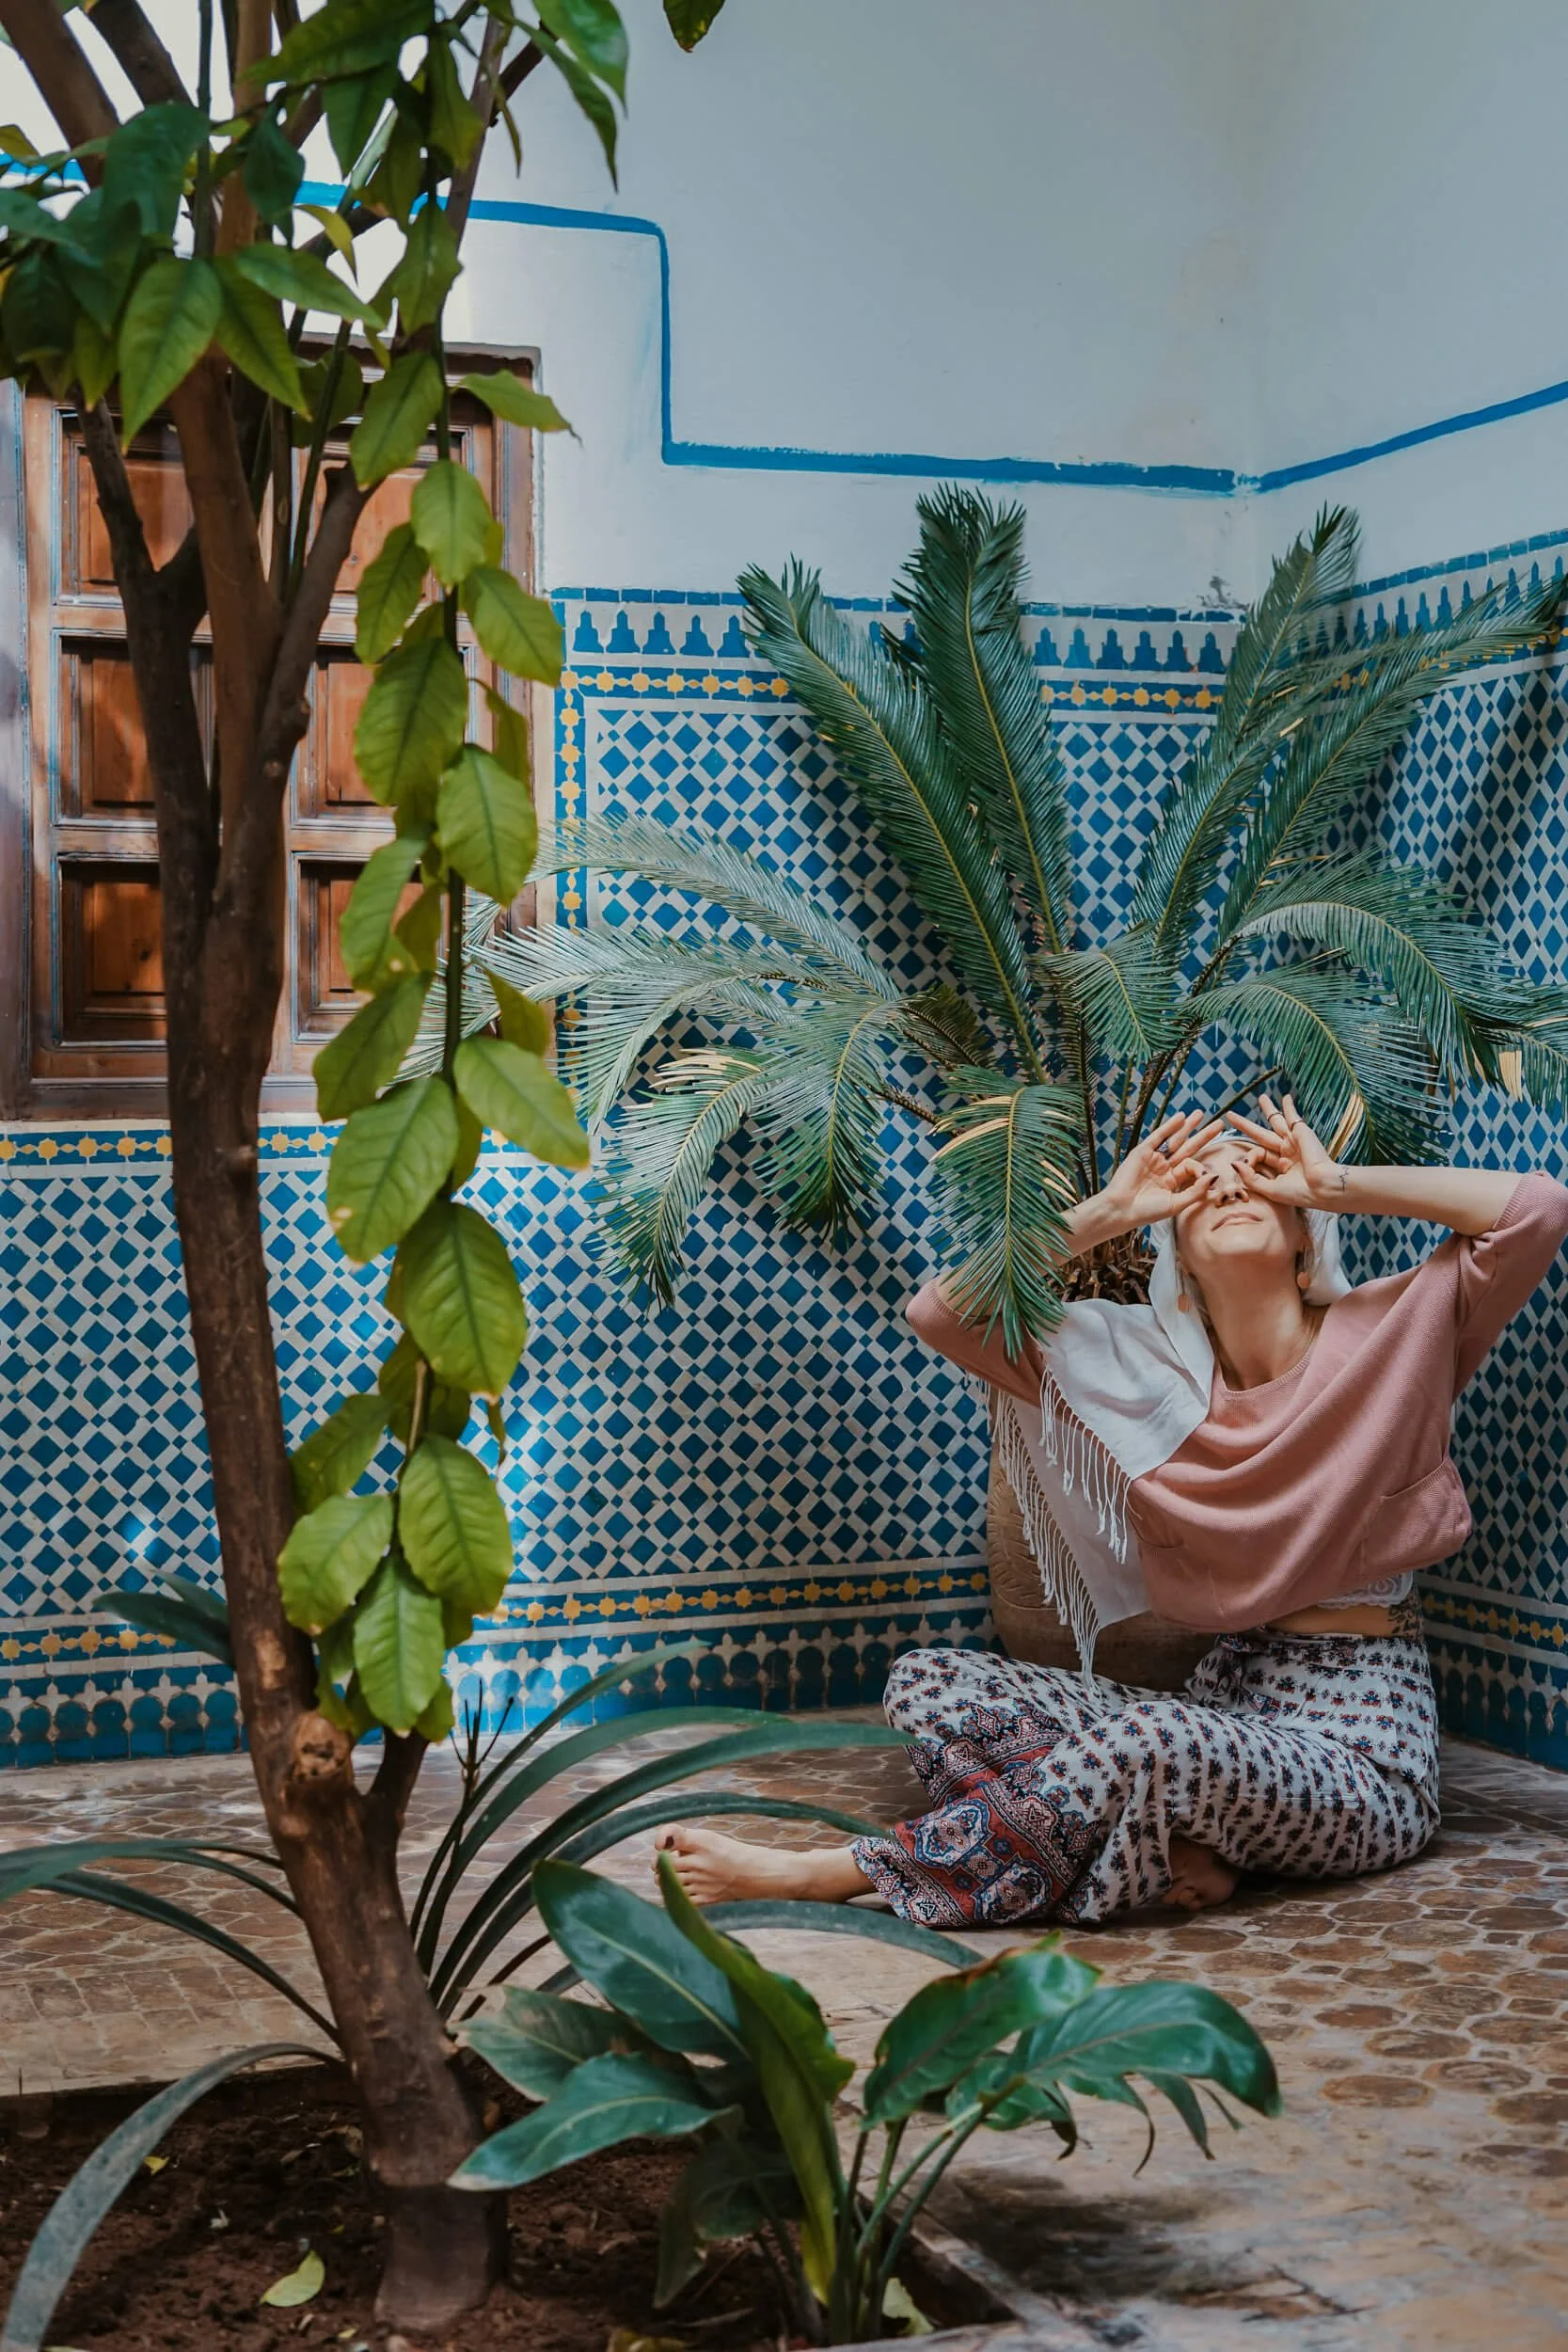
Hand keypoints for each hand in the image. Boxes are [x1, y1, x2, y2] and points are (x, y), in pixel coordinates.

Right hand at [1097, 1111, 1221, 1229]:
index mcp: (1173, 1181)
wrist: (1122, 1209)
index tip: (1203, 1174)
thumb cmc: (1148, 1211)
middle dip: (1203, 1136)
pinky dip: (1170, 1126)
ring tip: (1201, 1113)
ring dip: (1188, 1126)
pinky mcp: (1142, 1152)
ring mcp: (1153, 1159)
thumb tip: (1214, 1176)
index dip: (1199, 1168)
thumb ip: (1196, 1190)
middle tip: (1219, 1124)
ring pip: (1175, 1139)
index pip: (1191, 1166)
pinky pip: (1159, 1136)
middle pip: (1188, 1148)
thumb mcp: (1177, 1203)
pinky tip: (1181, 1117)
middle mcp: (1164, 1168)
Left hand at [1226, 1094, 1346, 1208]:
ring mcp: (1294, 1141)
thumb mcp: (1269, 1189)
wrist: (1322, 1187)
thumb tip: (1234, 1163)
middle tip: (1231, 1116)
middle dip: (1246, 1125)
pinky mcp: (1301, 1132)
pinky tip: (1286, 1098)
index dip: (1250, 1158)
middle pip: (1262, 1135)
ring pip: (1276, 1122)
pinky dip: (1289, 1107)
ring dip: (1269, 1109)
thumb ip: (1250, 1177)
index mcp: (1281, 1167)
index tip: (1247, 1164)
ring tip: (1261, 1098)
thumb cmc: (1299, 1192)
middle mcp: (1287, 1152)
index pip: (1259, 1155)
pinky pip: (1293, 1116)